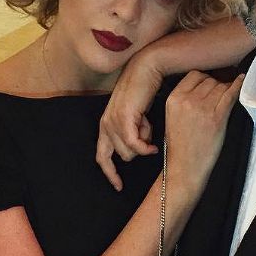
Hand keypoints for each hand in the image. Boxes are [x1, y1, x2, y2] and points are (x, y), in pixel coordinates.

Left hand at [96, 52, 163, 190]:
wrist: (145, 69)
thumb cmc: (143, 91)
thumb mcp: (135, 115)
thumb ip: (133, 131)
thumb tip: (141, 148)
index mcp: (105, 125)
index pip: (102, 157)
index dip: (110, 174)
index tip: (119, 186)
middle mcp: (105, 125)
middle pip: (122, 156)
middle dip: (139, 149)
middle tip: (148, 131)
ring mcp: (113, 122)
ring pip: (130, 152)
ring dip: (144, 142)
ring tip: (149, 123)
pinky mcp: (124, 119)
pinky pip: (135, 145)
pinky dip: (146, 147)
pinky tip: (154, 144)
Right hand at [165, 71, 244, 191]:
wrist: (184, 167)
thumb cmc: (180, 145)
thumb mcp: (173, 116)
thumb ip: (185, 98)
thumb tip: (205, 84)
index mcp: (173, 99)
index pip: (194, 75)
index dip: (205, 78)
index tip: (211, 81)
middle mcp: (187, 100)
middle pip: (209, 80)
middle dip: (216, 84)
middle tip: (221, 89)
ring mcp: (202, 108)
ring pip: (220, 86)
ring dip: (226, 87)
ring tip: (230, 90)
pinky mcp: (217, 117)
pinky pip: (230, 94)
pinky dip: (238, 86)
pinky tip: (242, 80)